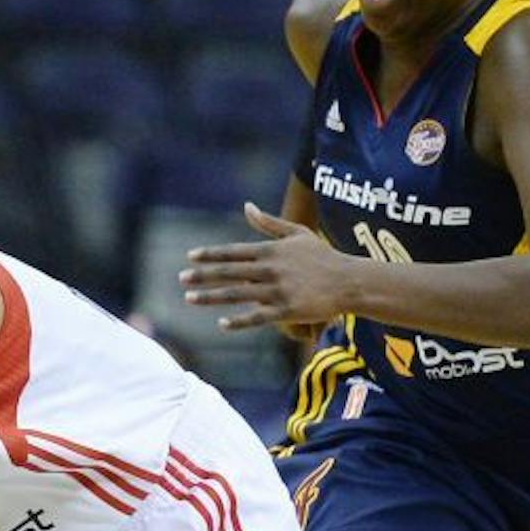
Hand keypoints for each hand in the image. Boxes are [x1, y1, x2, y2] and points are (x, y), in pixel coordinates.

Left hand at [181, 204, 358, 331]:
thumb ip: (269, 223)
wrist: (349, 281)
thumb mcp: (296, 233)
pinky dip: (239, 321)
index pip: (234, 252)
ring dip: (211, 296)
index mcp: (271, 251)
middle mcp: (270, 269)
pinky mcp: (286, 311)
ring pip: (237, 294)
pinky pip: (258, 317)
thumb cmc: (322, 257)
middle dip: (203, 275)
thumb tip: (247, 206)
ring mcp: (278, 291)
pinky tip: (221, 323)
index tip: (190, 257)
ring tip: (190, 298)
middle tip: (181, 278)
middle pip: (229, 272)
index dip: (211, 254)